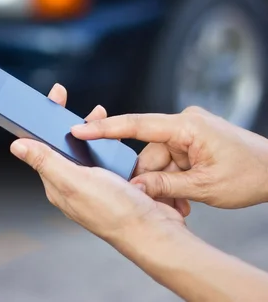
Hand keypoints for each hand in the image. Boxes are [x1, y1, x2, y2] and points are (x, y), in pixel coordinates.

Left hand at [9, 84, 184, 241]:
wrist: (156, 232)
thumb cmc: (116, 213)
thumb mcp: (75, 182)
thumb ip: (46, 162)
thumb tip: (17, 146)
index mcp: (58, 183)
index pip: (43, 146)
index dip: (43, 121)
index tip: (52, 98)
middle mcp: (74, 184)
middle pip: (65, 145)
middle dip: (70, 122)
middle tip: (79, 105)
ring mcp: (95, 183)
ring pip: (89, 149)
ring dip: (94, 131)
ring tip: (102, 117)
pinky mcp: (115, 183)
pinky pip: (109, 157)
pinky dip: (112, 144)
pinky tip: (118, 140)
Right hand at [71, 105, 267, 208]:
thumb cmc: (250, 174)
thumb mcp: (204, 186)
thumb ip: (165, 185)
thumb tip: (134, 188)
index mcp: (187, 126)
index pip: (137, 124)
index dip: (105, 129)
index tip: (79, 129)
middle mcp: (184, 123)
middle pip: (149, 152)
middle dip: (151, 179)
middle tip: (163, 204)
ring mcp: (188, 131)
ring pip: (159, 160)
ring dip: (165, 183)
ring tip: (182, 205)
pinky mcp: (192, 140)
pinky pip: (171, 159)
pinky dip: (174, 179)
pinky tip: (185, 196)